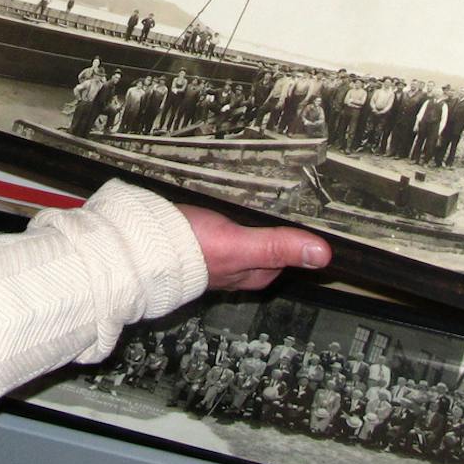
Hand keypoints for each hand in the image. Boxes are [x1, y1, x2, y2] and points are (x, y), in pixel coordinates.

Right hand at [178, 205, 331, 292]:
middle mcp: (239, 267)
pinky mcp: (199, 240)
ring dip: (250, 214)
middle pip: (268, 242)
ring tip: (258, 190)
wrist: (140, 245)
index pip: (289, 253)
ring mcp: (219, 254)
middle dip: (274, 221)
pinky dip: (229, 211)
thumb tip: (322, 253)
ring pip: (246, 232)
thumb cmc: (188, 250)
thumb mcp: (241, 245)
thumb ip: (277, 246)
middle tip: (285, 193)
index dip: (298, 233)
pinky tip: (226, 198)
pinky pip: (224, 223)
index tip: (308, 211)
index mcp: (255, 274)